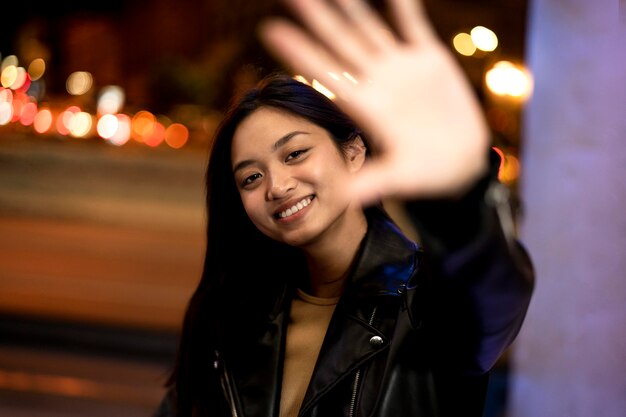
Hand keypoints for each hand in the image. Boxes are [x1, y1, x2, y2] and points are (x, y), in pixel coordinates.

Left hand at [259, 0, 489, 203]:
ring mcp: (401, 69)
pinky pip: (413, 25)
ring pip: (370, 28)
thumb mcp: (401, 178)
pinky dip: (404, 5)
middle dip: (318, 18)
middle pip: (340, 43)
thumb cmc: (426, 174)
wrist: (459, 163)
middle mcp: (377, 83)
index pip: (325, 74)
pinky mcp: (429, 60)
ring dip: (352, 5)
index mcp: (365, 107)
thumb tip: (344, 196)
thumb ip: (374, 181)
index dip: (299, 52)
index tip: (270, 30)